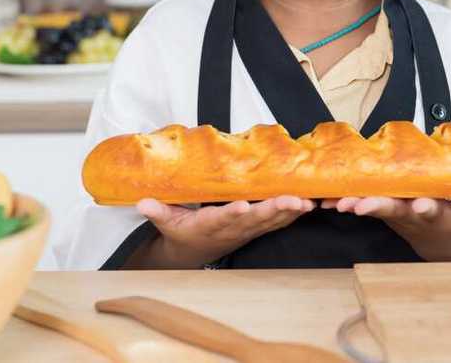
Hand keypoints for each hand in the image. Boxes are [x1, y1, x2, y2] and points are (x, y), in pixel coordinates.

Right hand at [136, 196, 314, 267]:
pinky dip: (293, 214)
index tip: (242, 207)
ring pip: (271, 220)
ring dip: (288, 211)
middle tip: (288, 201)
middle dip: (271, 210)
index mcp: (209, 224)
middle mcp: (233, 227)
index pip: (221, 219)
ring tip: (305, 202)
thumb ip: (157, 211)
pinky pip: (279, 221)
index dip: (232, 213)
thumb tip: (142, 202)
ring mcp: (248, 228)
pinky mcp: (258, 226)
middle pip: (254, 220)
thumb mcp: (167, 222)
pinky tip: (308, 204)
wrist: (197, 249)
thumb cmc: (184, 230)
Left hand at [321, 197, 450, 261]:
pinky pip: (359, 200)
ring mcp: (392, 210)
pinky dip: (342, 200)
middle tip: (359, 206)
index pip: (430, 210)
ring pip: (370, 205)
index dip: (425, 208)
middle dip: (376, 207)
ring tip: (335, 203)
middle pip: (392, 209)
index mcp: (433, 213)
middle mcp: (409, 212)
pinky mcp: (379, 205)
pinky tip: (323, 199)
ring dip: (352, 204)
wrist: (438, 240)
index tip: (422, 205)